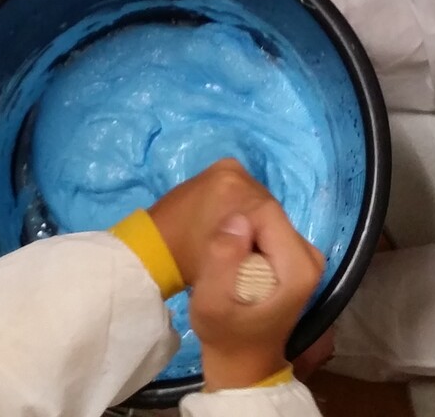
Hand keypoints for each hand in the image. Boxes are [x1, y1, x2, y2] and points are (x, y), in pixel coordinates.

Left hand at [146, 159, 275, 284]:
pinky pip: (248, 196)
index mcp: (235, 187)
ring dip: (260, 227)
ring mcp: (228, 167)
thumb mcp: (228, 266)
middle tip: (260, 259)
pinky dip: (248, 214)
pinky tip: (239, 233)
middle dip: (269, 236)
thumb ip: (262, 259)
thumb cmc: (186, 260)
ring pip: (260, 204)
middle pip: (270, 211)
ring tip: (248, 248)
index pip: (275, 219)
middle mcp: (235, 170)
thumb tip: (283, 257)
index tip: (269, 267)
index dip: (278, 247)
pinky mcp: (222, 170)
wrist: (151, 245)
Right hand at [191, 200, 325, 391]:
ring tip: (223, 259)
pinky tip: (235, 262)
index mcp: (298, 266)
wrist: (243, 360)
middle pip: (268, 213)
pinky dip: (248, 240)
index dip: (234, 220)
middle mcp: (311, 256)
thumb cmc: (225, 334)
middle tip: (216, 253)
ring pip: (267, 219)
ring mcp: (307, 257)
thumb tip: (237, 219)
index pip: (264, 211)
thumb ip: (222, 259)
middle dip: (238, 224)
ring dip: (241, 232)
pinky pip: (268, 230)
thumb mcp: (210, 302)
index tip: (215, 243)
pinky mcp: (297, 258)